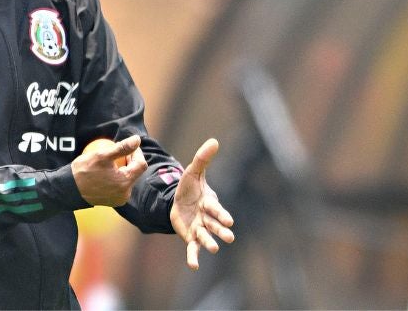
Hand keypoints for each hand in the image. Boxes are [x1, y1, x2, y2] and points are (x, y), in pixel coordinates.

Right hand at [72, 135, 146, 206]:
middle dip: (130, 160)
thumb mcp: (103, 155)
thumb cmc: (84, 170)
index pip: (141, 164)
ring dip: (123, 168)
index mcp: (125, 183)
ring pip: (127, 179)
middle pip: (135, 173)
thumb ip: (123, 147)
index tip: (129, 146)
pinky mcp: (112, 201)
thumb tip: (137, 139)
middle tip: (119, 151)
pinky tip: (108, 170)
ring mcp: (119, 199)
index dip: (137, 153)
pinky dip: (117, 177)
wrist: (69, 189)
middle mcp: (125, 194)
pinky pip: (119, 186)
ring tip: (113, 160)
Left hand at [170, 138, 234, 269]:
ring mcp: (200, 229)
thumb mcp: (193, 171)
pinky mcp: (191, 238)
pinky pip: (193, 249)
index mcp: (209, 202)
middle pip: (215, 225)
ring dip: (210, 243)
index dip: (221, 214)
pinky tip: (194, 266)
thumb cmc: (189, 187)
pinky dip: (194, 257)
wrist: (178, 201)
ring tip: (214, 248)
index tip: (228, 220)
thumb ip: (203, 158)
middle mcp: (207, 218)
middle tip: (229, 237)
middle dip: (221, 231)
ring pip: (206, 237)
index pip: (215, 208)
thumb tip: (214, 140)